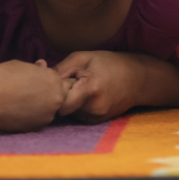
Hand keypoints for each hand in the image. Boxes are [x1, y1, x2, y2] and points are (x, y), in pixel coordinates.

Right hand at [0, 59, 70, 132]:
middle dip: (51, 95)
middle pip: (61, 97)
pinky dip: (32, 117)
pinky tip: (18, 112)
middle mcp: (55, 98)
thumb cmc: (0, 78)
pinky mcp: (35, 128)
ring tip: (22, 103)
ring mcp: (47, 115)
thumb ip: (37, 69)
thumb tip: (43, 65)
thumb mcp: (21, 66)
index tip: (41, 83)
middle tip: (32, 94)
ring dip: (42, 107)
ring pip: (50, 110)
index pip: (64, 82)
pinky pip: (39, 120)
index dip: (52, 82)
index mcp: (54, 80)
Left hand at [55, 50, 178, 121]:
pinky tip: (88, 95)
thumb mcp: (84, 57)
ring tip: (81, 86)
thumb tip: (39, 76)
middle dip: (61, 96)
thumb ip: (61, 69)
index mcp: (90, 88)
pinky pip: (78, 116)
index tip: (55, 85)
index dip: (53, 95)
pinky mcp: (98, 122)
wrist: (139, 78)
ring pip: (69, 113)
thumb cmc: (110, 63)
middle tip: (70, 81)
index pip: (59, 104)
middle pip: (62, 108)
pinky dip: (78, 107)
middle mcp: (94, 108)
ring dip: (70, 101)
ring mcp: (97, 117)